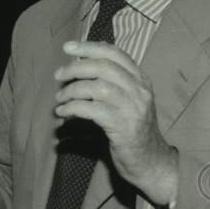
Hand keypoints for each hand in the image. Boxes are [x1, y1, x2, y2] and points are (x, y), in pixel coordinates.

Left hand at [54, 40, 178, 205]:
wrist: (151, 161)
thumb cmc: (133, 129)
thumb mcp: (128, 100)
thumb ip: (112, 81)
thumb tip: (79, 64)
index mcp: (141, 80)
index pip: (115, 54)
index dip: (89, 47)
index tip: (68, 47)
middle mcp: (140, 91)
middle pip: (103, 67)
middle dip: (75, 67)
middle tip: (58, 75)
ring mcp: (133, 108)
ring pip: (96, 87)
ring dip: (72, 90)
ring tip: (60, 98)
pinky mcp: (122, 127)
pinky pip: (91, 110)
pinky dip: (72, 108)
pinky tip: (63, 112)